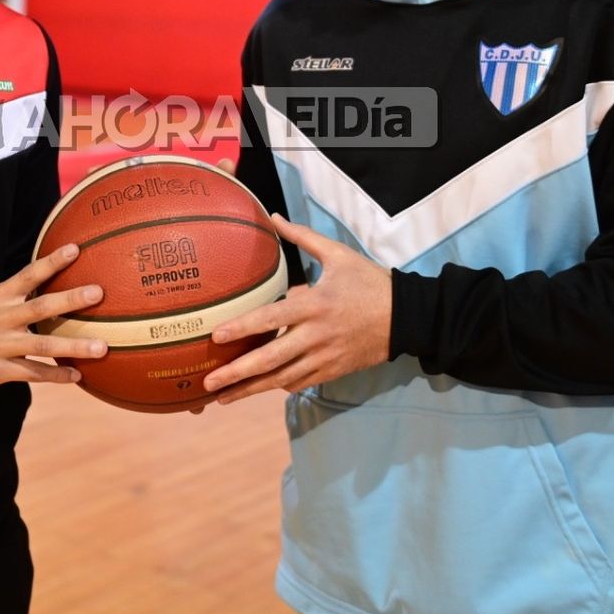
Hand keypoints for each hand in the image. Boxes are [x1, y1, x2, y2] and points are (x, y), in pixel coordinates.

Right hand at [0, 244, 106, 391]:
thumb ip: (14, 295)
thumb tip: (49, 281)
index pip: (28, 274)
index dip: (52, 261)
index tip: (76, 249)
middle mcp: (1, 318)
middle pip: (41, 306)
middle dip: (71, 300)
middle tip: (98, 292)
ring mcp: (0, 345)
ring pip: (43, 345)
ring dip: (74, 346)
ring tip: (101, 347)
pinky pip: (32, 373)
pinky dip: (55, 376)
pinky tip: (76, 376)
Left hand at [201, 215, 390, 403]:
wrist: (406, 317)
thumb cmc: (369, 282)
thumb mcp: (338, 254)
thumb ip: (303, 237)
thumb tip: (273, 216)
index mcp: (314, 305)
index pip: (271, 319)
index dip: (242, 328)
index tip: (216, 336)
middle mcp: (316, 336)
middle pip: (270, 360)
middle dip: (237, 374)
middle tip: (207, 383)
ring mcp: (324, 358)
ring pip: (281, 379)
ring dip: (251, 390)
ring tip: (222, 397)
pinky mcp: (333, 371)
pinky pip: (300, 383)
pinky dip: (279, 385)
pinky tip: (260, 387)